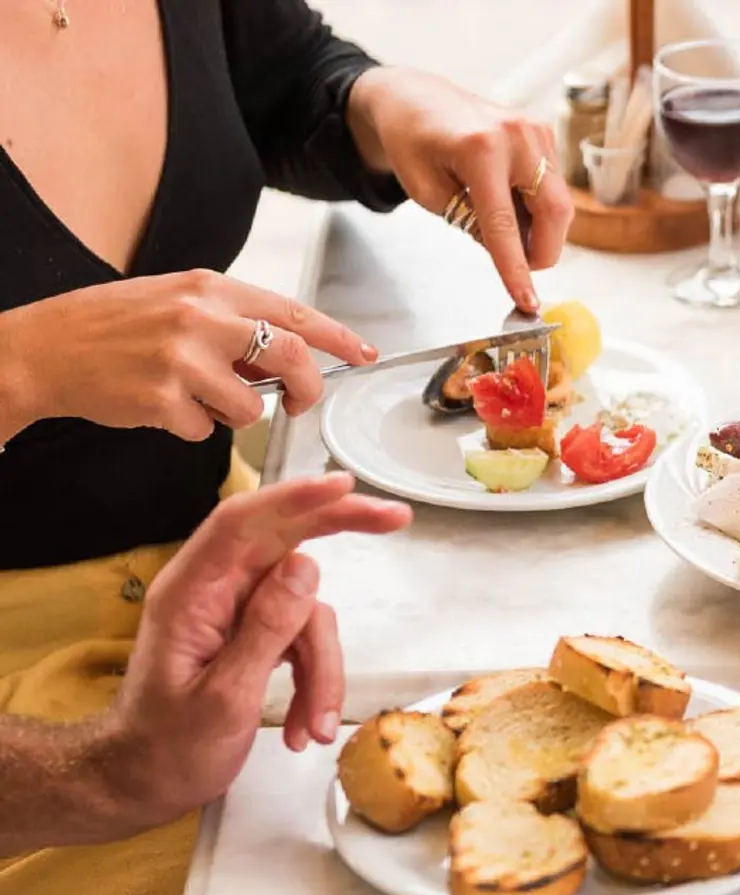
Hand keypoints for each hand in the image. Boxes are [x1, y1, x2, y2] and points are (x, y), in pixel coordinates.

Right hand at [0, 270, 377, 438]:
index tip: (365, 354)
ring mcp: (181, 359)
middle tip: (302, 403)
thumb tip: (286, 355)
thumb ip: (231, 322)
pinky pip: (207, 430)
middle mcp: (201, 318)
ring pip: (252, 405)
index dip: (338, 337)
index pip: (294, 312)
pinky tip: (163, 409)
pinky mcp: (162, 400)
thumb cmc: (112, 327)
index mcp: (210, 289)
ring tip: (198, 398)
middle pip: (290, 357)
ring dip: (236, 414)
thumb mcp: (177, 302)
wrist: (43, 350)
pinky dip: (194, 428)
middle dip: (308, 387)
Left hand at [106, 474, 410, 829]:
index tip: (344, 487)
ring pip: (307, 610)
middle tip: (396, 518)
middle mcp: (215, 591)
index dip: (294, 498)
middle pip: (284, 539)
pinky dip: (316, 680)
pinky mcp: (255, 634)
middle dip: (341, 529)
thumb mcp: (223, 697)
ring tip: (316, 724)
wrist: (142, 785)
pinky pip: (304, 638)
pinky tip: (306, 725)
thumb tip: (307, 565)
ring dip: (323, 668)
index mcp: (191, 594)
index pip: (241, 524)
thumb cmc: (167, 749)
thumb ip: (265, 629)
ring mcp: (237, 611)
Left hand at [347, 67, 573, 312]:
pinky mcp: (543, 132)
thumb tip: (510, 249)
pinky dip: (536, 206)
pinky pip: (552, 185)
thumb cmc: (412, 143)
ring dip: (539, 228)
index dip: (516, 269)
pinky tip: (509, 203)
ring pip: (559, 202)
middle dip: (543, 251)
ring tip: (504, 228)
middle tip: (521, 269)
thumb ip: (469, 222)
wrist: (414, 97)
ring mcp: (536, 131)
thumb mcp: (427, 192)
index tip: (528, 302)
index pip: (505, 225)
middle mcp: (517, 136)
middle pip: (554, 212)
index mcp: (480, 149)